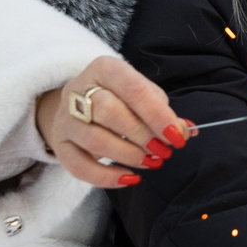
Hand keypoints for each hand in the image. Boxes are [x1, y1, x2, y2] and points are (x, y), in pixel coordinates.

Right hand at [36, 55, 194, 189]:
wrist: (79, 105)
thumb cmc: (120, 99)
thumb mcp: (143, 95)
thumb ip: (163, 112)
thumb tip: (185, 131)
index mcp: (105, 69)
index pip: (132, 89)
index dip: (157, 115)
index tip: (176, 137)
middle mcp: (79, 89)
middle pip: (108, 112)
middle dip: (141, 135)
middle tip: (163, 151)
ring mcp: (66, 117)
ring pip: (94, 140)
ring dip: (128, 155)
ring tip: (151, 162)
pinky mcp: (60, 143)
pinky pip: (79, 166)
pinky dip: (106, 177)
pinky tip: (130, 178)